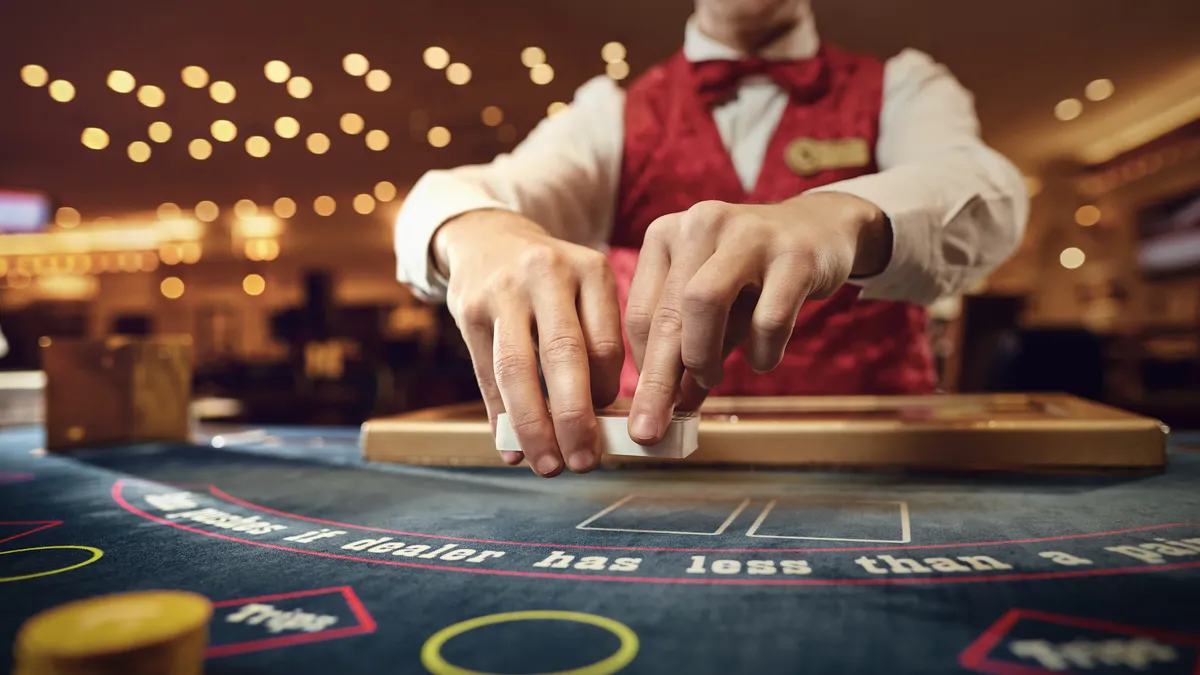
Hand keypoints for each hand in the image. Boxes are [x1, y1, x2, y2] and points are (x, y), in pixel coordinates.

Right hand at [434, 210, 623, 475]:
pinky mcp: (469, 309)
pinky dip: (500, 417)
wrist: (488, 238)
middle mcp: (547, 273)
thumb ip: (594, 345)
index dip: (606, 393)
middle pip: (563, 355)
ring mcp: (504, 291)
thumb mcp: (583, 290)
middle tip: (584, 463)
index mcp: (590, 270)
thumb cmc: (550, 282)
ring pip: (518, 369)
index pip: (605, 344)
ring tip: (548, 465)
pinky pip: (486, 373)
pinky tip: (510, 449)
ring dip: (533, 426)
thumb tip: (602, 423)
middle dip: (575, 417)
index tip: (606, 426)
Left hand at [623, 193, 889, 443]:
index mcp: (666, 234)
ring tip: (712, 379)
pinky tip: (762, 358)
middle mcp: (700, 224)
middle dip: (658, 381)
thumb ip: (687, 349)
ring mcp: (748, 234)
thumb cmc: (751, 279)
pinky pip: (769, 319)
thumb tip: (666, 410)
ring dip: (703, 356)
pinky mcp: (795, 254)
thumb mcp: (711, 307)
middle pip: (668, 313)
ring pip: (704, 302)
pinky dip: (762, 352)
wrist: (820, 231)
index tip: (649, 407)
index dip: (644, 369)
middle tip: (651, 430)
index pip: (642, 313)